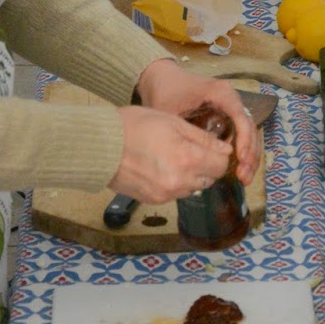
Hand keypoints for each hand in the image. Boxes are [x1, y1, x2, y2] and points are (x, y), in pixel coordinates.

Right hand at [109, 107, 232, 201]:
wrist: (98, 145)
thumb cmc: (133, 126)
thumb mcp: (173, 123)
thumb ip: (203, 139)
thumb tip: (225, 150)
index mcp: (188, 159)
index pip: (221, 165)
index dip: (219, 155)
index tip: (211, 148)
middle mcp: (180, 181)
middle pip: (209, 179)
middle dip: (204, 165)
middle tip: (188, 150)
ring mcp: (166, 194)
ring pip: (192, 188)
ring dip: (189, 176)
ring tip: (170, 158)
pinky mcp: (153, 200)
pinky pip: (174, 194)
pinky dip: (173, 183)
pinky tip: (159, 167)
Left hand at [132, 58, 261, 185]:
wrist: (161, 79)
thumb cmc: (165, 92)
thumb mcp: (171, 112)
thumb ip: (184, 132)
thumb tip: (197, 159)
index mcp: (221, 93)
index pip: (241, 117)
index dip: (244, 140)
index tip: (240, 160)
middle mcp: (232, 100)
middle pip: (250, 128)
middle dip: (250, 154)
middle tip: (244, 176)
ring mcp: (231, 109)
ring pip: (249, 134)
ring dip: (249, 157)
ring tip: (244, 178)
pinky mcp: (228, 118)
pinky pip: (241, 136)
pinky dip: (242, 154)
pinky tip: (239, 172)